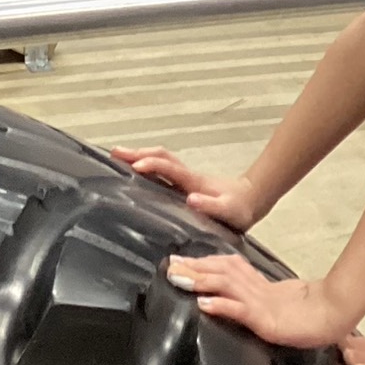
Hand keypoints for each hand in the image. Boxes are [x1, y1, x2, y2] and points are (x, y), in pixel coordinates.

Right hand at [110, 146, 265, 229]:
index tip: (134, 165)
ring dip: (140, 155)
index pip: (170, 169)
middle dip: (138, 153)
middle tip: (114, 152)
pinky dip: (147, 164)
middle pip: (161, 158)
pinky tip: (136, 171)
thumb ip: (212, 206)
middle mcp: (187, 177)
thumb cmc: (239, 209)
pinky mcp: (185, 184)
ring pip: (160, 161)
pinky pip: (162, 170)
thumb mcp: (230, 212)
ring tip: (117, 156)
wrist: (251, 200)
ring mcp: (185, 178)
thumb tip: (191, 200)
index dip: (152, 165)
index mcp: (194, 183)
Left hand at [165, 257, 354, 348]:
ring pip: (226, 286)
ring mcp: (261, 303)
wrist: (336, 314)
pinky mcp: (266, 319)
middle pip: (220, 272)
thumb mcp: (278, 301)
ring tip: (178, 278)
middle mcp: (256, 289)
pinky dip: (221, 305)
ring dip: (200, 280)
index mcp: (258, 284)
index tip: (180, 259)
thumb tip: (235, 295)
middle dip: (193, 267)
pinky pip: (240, 311)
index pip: (226, 267)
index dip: (203, 262)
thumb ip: (257, 296)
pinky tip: (204, 303)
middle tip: (169, 264)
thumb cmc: (310, 312)